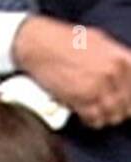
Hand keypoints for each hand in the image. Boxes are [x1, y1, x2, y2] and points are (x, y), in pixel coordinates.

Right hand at [12, 16, 130, 127]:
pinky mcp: (79, 99)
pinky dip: (93, 121)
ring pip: (112, 114)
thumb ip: (117, 58)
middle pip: (127, 104)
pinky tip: (90, 118)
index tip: (127, 103)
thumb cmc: (66, 41)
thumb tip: (126, 71)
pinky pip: (94, 118)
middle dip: (121, 110)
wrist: (40, 45)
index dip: (130, 99)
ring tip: (102, 116)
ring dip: (107, 117)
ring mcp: (97, 87)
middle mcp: (113, 73)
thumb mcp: (101, 42)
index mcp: (122, 58)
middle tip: (114, 111)